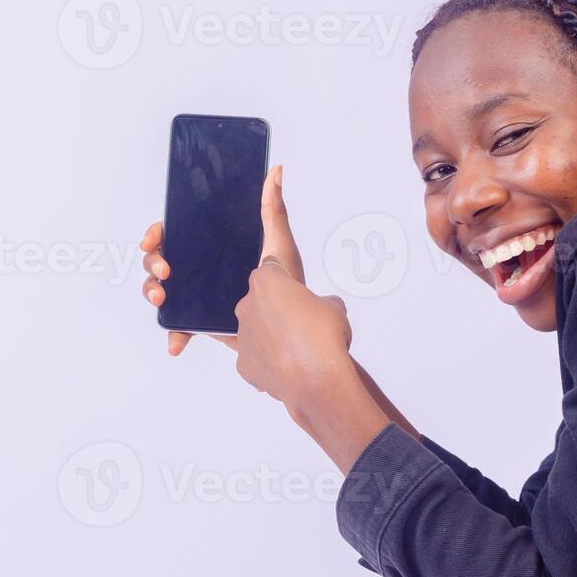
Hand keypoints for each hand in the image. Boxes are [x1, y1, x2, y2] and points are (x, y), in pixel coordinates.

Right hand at [139, 164, 307, 355]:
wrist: (292, 330)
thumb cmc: (288, 284)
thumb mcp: (279, 245)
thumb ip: (273, 210)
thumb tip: (275, 172)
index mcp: (214, 247)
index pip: (176, 233)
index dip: (158, 233)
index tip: (153, 239)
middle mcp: (201, 269)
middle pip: (162, 260)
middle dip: (153, 264)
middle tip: (165, 272)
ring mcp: (198, 296)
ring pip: (161, 290)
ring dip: (153, 293)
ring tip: (162, 300)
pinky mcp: (202, 322)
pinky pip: (179, 326)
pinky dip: (174, 334)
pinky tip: (176, 343)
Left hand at [233, 168, 353, 408]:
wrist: (318, 381)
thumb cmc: (327, 339)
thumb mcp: (334, 307)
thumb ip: (322, 302)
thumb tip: (322, 308)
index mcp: (269, 276)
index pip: (273, 256)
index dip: (280, 246)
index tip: (275, 195)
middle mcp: (248, 301)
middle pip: (263, 299)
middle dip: (283, 309)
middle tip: (307, 325)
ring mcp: (242, 332)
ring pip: (258, 328)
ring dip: (279, 336)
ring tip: (304, 351)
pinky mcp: (242, 361)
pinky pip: (257, 356)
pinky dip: (273, 361)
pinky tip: (292, 367)